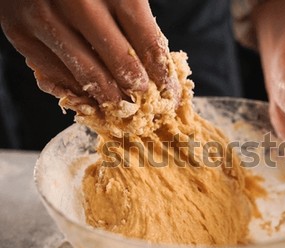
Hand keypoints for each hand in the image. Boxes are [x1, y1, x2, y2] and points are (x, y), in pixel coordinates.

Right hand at [0, 0, 178, 106]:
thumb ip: (135, 18)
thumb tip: (156, 65)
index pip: (147, 43)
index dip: (161, 73)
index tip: (168, 89)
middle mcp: (78, 2)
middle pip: (120, 64)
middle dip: (138, 89)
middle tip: (144, 100)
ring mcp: (44, 18)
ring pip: (87, 76)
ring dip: (110, 97)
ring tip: (121, 104)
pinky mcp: (20, 32)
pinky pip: (55, 76)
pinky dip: (76, 90)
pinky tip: (90, 94)